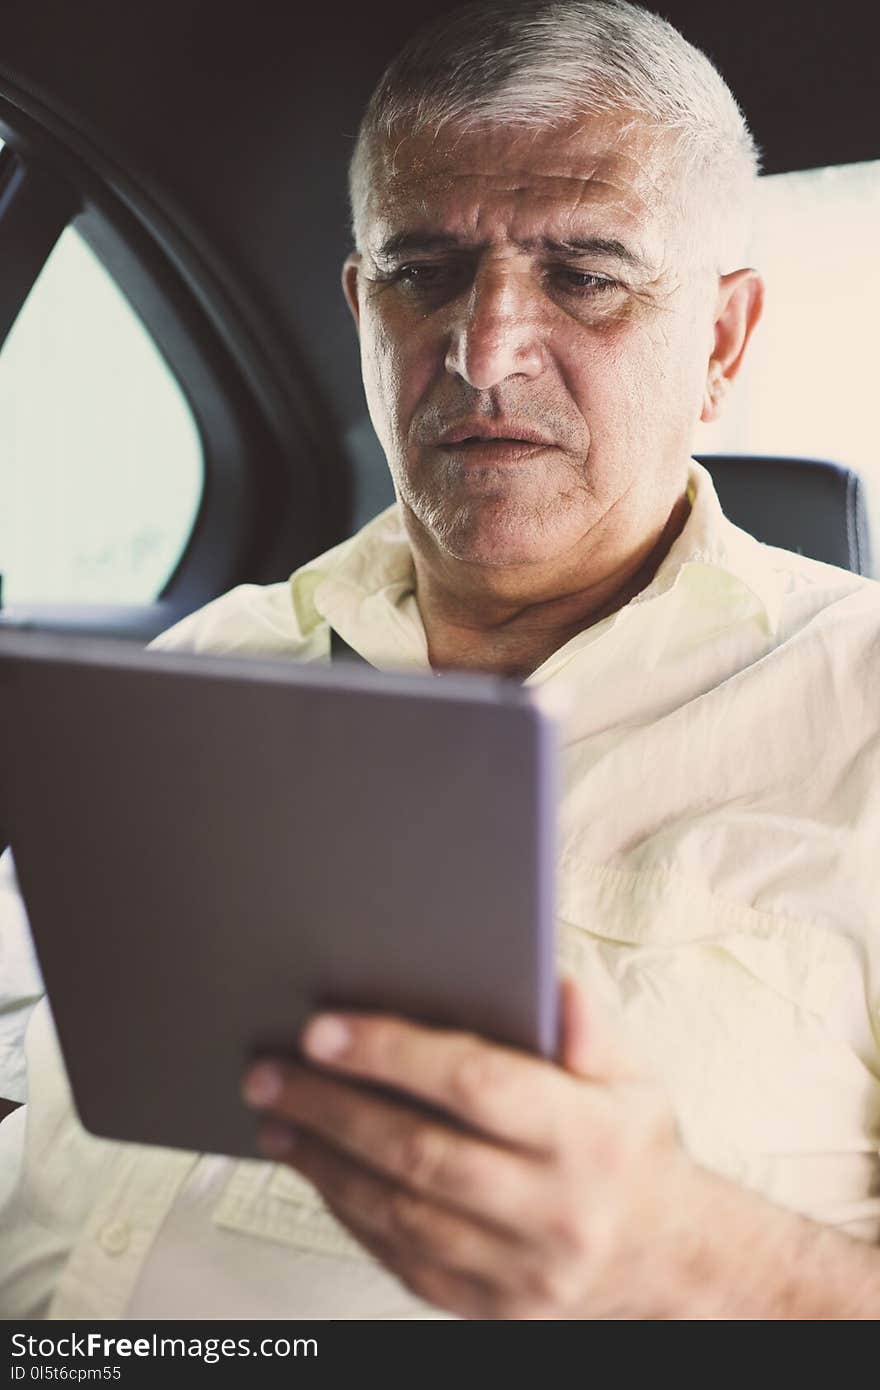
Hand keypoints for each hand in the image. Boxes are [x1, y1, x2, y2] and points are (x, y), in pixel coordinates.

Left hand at [241, 979, 699, 1318]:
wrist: (670, 1262)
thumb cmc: (634, 1151)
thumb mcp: (635, 1076)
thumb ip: (590, 1028)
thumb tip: (551, 986)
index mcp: (587, 1136)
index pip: (476, 1085)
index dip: (392, 1053)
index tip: (324, 1030)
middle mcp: (553, 1209)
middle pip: (419, 1151)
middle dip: (330, 1107)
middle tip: (269, 1073)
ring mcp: (519, 1270)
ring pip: (398, 1213)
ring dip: (323, 1163)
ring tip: (276, 1120)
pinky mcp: (490, 1308)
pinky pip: (401, 1260)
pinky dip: (348, 1213)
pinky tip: (317, 1173)